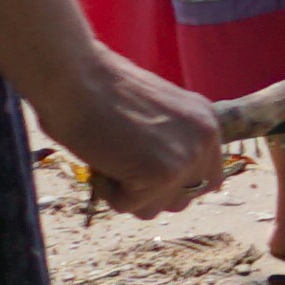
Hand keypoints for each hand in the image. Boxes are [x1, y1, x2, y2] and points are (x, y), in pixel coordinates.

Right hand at [42, 45, 226, 216]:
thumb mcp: (154, 116)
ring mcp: (188, 157)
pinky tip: (103, 159)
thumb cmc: (99, 90)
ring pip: (156, 207)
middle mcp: (206, 139)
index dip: (173, 185)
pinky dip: (109, 191)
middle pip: (183, 199)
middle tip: (122, 161)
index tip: (144, 173)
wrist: (77, 77)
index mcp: (206, 121)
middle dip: (149, 192)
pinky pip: (130, 206)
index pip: (207, 179)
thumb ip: (169, 143)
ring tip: (112, 155)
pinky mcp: (164, 173)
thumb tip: (165, 181)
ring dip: (127, 192)